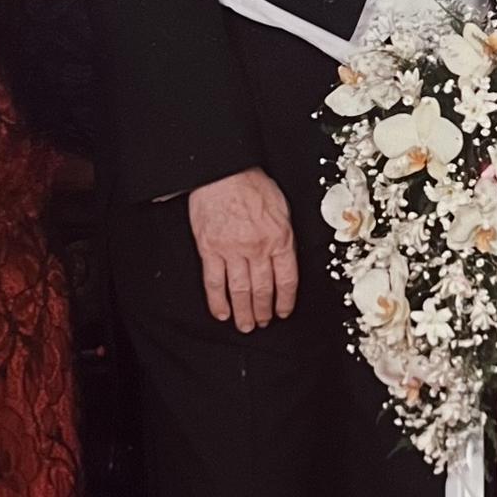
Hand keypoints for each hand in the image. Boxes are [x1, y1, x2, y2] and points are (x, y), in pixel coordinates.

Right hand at [188, 167, 298, 333]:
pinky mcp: (210, 249)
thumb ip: (284, 235)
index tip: (284, 311)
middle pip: (263, 290)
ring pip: (240, 291)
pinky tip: (222, 313)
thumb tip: (287, 257)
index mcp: (279, 238)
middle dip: (264, 311)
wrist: (223, 171)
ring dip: (243, 312)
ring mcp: (232, 251)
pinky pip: (214, 282)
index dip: (286, 301)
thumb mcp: (282, 208)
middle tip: (263, 323)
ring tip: (245, 325)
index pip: (287, 280)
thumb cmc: (251, 184)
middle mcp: (257, 248)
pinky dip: (218, 301)